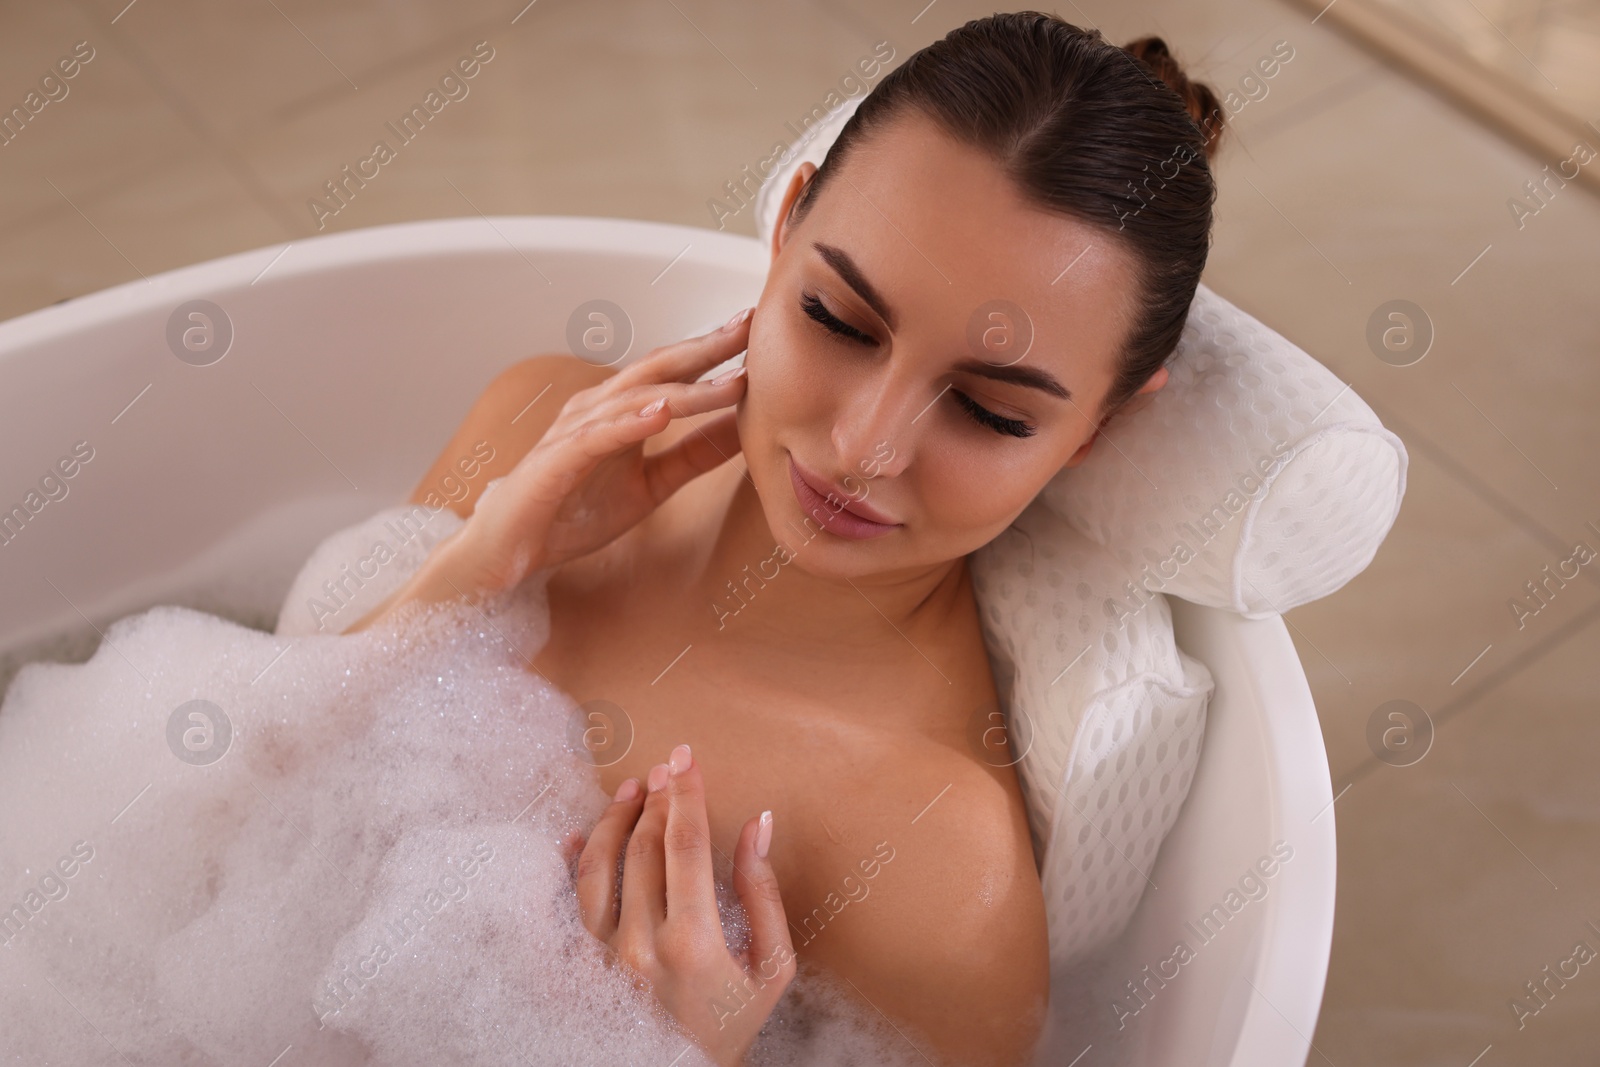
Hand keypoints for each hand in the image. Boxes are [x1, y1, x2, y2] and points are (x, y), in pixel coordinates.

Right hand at [456, 307, 753, 596]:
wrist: (511, 549)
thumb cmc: (574, 512)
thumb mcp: (652, 484)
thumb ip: (694, 456)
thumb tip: (745, 432)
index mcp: (621, 409)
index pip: (674, 370)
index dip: (715, 350)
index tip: (758, 333)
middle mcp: (598, 407)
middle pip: (659, 367)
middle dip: (707, 347)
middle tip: (750, 329)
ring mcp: (576, 429)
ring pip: (638, 398)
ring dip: (688, 389)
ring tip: (731, 383)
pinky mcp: (558, 459)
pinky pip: (598, 435)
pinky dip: (631, 422)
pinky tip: (663, 413)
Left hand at [575, 745, 794, 1066]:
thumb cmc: (732, 1025)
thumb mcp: (771, 967)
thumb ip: (762, 893)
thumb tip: (758, 823)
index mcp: (692, 944)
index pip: (685, 845)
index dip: (686, 794)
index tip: (687, 757)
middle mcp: (638, 947)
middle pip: (642, 848)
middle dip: (657, 799)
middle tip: (667, 769)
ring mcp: (600, 959)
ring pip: (596, 866)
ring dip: (614, 818)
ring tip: (632, 790)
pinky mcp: (578, 968)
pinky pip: (566, 903)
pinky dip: (570, 861)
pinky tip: (579, 833)